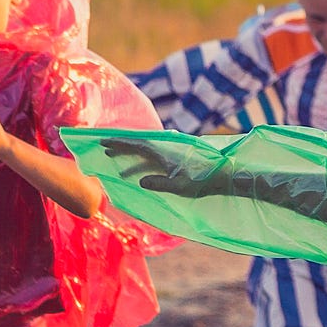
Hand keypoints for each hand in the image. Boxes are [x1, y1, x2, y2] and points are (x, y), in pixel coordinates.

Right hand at [99, 137, 221, 196]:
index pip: (137, 145)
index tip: (104, 140)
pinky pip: (152, 161)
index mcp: (164, 153)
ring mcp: (170, 156)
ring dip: (130, 157)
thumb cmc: (202, 182)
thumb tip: (140, 181)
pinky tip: (133, 174)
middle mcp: (165, 151)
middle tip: (104, 148)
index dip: (120, 143)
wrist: (222, 176)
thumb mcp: (180, 186)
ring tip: (113, 160)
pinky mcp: (175, 162)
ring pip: (144, 154)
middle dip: (121, 146)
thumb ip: (160, 183)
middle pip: (139, 146)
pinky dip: (141, 165)